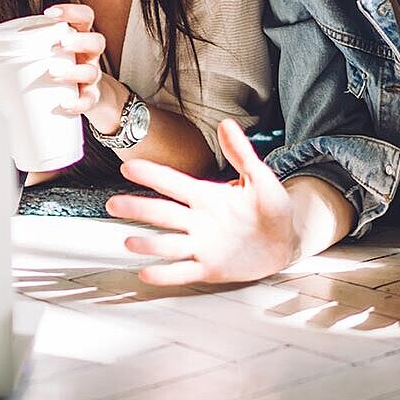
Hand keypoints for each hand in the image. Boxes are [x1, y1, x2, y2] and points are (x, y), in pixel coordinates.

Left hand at [42, 3, 113, 127]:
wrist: (89, 98)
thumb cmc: (63, 70)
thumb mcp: (51, 56)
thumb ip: (22, 53)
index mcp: (78, 40)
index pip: (84, 17)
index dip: (71, 12)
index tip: (50, 13)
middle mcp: (89, 56)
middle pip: (97, 41)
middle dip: (79, 40)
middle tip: (61, 43)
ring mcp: (93, 77)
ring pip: (92, 71)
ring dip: (73, 72)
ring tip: (53, 73)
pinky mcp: (92, 98)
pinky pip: (88, 101)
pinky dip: (77, 103)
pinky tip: (63, 104)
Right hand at [106, 119, 301, 285]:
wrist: (286, 241)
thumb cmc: (271, 207)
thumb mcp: (260, 178)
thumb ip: (241, 154)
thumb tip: (227, 124)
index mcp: (206, 196)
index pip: (174, 183)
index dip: (152, 176)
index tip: (128, 167)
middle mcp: (198, 221)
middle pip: (163, 214)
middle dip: (138, 208)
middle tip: (113, 205)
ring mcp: (202, 246)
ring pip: (169, 245)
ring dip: (149, 244)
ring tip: (129, 242)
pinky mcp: (210, 268)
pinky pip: (184, 272)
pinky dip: (165, 275)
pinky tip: (146, 274)